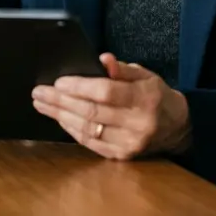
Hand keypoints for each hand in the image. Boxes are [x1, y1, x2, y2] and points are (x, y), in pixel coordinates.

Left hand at [31, 54, 191, 159]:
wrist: (176, 127)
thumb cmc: (155, 95)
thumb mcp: (145, 75)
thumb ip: (122, 68)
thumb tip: (102, 59)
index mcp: (145, 99)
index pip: (106, 92)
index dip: (79, 87)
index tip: (58, 81)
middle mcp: (138, 124)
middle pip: (91, 112)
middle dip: (60, 101)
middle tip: (39, 92)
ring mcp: (130, 144)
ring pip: (87, 129)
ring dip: (60, 116)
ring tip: (42, 104)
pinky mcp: (122, 156)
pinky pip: (91, 143)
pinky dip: (72, 130)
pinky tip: (59, 118)